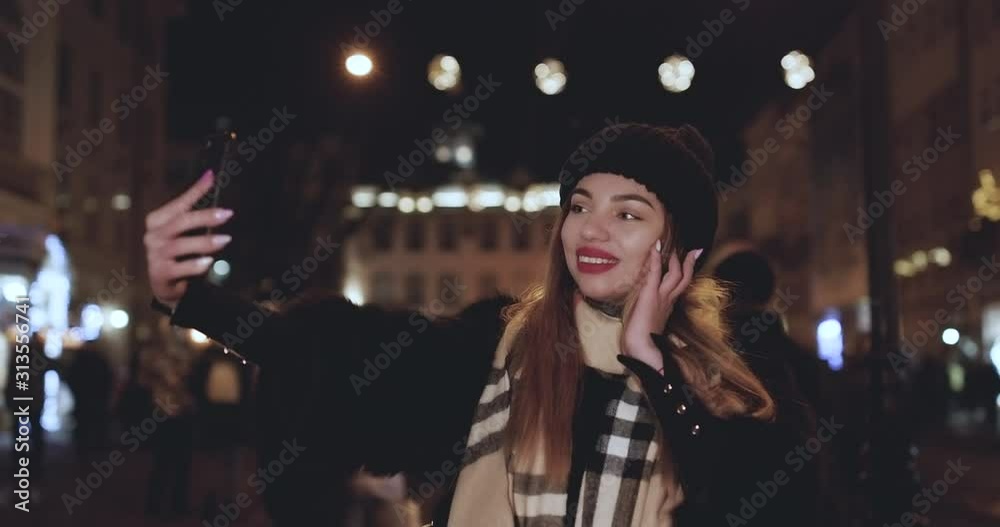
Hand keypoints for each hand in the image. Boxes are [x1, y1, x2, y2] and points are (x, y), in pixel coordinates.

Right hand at [144, 171, 233, 309]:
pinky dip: (195, 265)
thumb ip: (195, 207)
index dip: (196, 191)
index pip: (179, 203)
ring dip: (205, 242)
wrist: (166, 283)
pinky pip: (180, 268)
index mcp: (157, 221)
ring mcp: (155, 255)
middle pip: (180, 223)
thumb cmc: (179, 251)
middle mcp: (153, 236)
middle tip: (227, 214)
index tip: (212, 177)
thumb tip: (210, 175)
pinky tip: (208, 262)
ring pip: (180, 245)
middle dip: (205, 217)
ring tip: (226, 240)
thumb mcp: (186, 229)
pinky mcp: (160, 274)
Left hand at [623, 243, 702, 369]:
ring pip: (675, 274)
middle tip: (696, 251)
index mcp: (667, 306)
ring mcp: (660, 297)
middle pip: (684, 278)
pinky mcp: (650, 294)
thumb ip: (650, 313)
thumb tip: (647, 310)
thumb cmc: (640, 340)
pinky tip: (655, 247)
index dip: (685, 274)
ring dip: (675, 259)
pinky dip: (655, 259)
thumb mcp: (647, 322)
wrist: (641, 349)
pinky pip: (654, 273)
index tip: (689, 266)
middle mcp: (667, 300)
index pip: (679, 287)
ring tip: (672, 246)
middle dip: (690, 263)